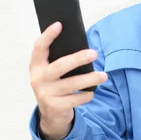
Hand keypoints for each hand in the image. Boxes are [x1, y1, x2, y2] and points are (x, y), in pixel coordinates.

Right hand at [29, 21, 107, 137]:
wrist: (51, 115)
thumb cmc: (55, 86)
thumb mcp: (52, 73)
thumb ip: (60, 61)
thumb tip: (84, 48)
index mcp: (36, 66)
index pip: (39, 47)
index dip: (48, 35)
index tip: (59, 24)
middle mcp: (38, 79)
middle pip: (60, 66)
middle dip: (78, 59)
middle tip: (94, 53)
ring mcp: (46, 94)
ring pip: (72, 84)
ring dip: (90, 79)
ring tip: (103, 76)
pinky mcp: (55, 107)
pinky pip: (76, 99)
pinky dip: (87, 95)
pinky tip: (91, 92)